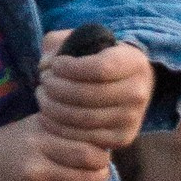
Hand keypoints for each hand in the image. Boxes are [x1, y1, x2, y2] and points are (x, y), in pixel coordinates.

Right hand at [0, 117, 116, 180]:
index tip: (101, 157)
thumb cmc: (10, 143)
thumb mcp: (35, 125)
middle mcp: (34, 172)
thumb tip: (105, 140)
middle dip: (101, 177)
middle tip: (100, 174)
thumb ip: (67, 129)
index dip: (102, 158)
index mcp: (39, 145)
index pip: (89, 156)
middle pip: (89, 180)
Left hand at [36, 34, 153, 156]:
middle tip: (43, 82)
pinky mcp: (123, 138)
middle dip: (57, 88)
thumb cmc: (99, 60)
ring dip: (54, 108)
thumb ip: (60, 44)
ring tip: (42, 97)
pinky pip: (86, 137)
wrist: (126, 86)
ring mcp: (132, 118)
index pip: (99, 68)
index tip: (55, 64)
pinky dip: (60, 128)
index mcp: (134, 62)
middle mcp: (138, 92)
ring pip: (84, 118)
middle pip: (89, 94)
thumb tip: (45, 65)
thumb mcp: (84, 42)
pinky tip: (48, 117)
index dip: (70, 67)